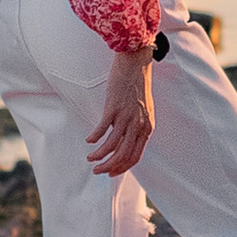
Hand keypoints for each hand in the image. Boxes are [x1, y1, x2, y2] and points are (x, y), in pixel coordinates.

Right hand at [84, 46, 156, 176]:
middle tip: (97, 171)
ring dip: (99, 155)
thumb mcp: (143, 110)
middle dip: (108, 167)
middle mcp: (138, 125)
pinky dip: (95, 138)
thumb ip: (136, 126)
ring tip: (90, 158)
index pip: (135, 157)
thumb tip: (125, 139)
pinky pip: (103, 129)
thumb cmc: (137, 86)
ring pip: (112, 146)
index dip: (122, 168)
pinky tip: (89, 141)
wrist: (136, 64)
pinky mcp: (114, 108)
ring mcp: (126, 117)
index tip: (110, 173)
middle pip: (123, 156)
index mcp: (146, 128)